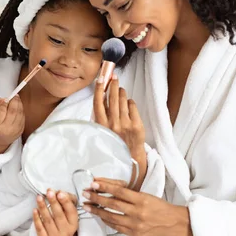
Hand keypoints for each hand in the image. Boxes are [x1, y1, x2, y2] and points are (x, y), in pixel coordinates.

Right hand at [0, 96, 24, 153]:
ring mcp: (15, 130)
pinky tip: (18, 107)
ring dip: (19, 104)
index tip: (5, 99)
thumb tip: (4, 99)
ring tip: (16, 100)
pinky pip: (23, 116)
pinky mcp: (21, 130)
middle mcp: (6, 129)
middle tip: (14, 95)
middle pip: (13, 111)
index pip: (1, 111)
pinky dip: (21, 110)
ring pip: (20, 113)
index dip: (4, 102)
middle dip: (14, 101)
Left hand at [33, 189, 78, 235]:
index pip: (71, 212)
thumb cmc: (64, 222)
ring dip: (43, 207)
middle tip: (49, 192)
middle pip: (59, 215)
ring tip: (39, 197)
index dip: (65, 202)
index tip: (60, 193)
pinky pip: (39, 228)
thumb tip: (57, 192)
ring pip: (48, 220)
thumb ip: (66, 201)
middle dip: (53, 202)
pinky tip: (35, 210)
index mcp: (73, 223)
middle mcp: (66, 231)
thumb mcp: (69, 213)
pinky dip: (36, 218)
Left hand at [82, 178, 193, 235]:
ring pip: (111, 217)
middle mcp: (138, 212)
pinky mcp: (134, 234)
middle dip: (96, 198)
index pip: (120, 191)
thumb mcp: (146, 195)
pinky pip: (116, 227)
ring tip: (87, 206)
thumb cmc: (159, 206)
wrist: (173, 223)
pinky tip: (99, 215)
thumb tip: (109, 189)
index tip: (94, 183)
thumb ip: (129, 194)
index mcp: (142, 199)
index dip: (105, 186)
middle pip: (113, 204)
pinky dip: (106, 220)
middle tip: (85, 193)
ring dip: (97, 211)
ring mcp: (135, 225)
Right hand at [94, 74, 146, 189]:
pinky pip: (132, 105)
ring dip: (121, 92)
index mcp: (101, 125)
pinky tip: (127, 105)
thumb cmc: (113, 142)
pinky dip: (129, 103)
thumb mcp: (101, 131)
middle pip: (112, 97)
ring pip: (123, 99)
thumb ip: (100, 115)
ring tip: (120, 90)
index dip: (99, 88)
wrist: (129, 159)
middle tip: (114, 77)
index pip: (98, 102)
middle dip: (113, 84)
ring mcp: (126, 124)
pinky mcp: (137, 125)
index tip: (101, 78)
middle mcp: (113, 124)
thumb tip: (102, 95)